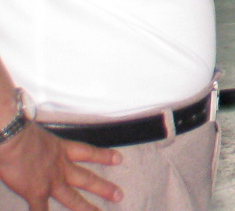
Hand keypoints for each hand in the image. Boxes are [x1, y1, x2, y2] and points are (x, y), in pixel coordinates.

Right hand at [0, 122, 120, 210]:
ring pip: (71, 197)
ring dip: (85, 207)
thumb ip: (42, 144)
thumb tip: (36, 144)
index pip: (88, 152)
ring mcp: (50, 181)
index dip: (103, 156)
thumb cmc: (22, 131)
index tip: (119, 159)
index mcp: (61, 149)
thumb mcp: (39, 134)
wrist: (14, 138)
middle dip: (103, 188)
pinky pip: (40, 210)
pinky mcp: (36, 192)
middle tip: (119, 195)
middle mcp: (60, 166)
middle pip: (86, 178)